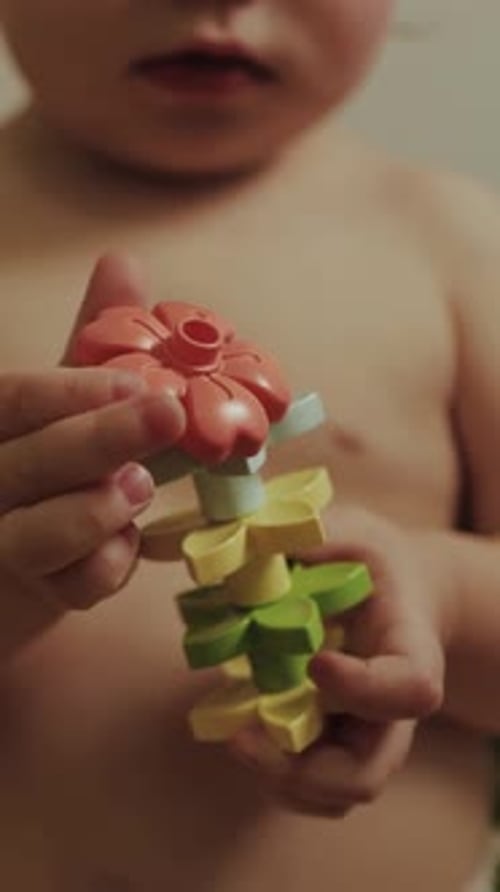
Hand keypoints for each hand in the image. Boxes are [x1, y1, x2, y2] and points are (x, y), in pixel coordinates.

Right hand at [0, 256, 184, 610]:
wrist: (21, 564)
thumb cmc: (47, 469)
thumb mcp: (64, 404)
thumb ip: (90, 344)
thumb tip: (122, 260)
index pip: (13, 401)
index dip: (71, 392)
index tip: (137, 381)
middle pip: (26, 464)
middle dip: (99, 438)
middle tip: (166, 412)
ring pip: (30, 538)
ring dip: (92, 512)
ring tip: (140, 485)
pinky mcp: (30, 596)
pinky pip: (68, 589)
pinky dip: (105, 569)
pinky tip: (129, 545)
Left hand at [231, 505, 447, 816]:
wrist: (391, 596)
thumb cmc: (374, 563)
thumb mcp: (356, 531)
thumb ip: (315, 534)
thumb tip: (246, 546)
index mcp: (411, 651)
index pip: (409, 689)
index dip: (364, 689)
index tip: (316, 662)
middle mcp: (392, 711)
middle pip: (367, 771)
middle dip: (302, 769)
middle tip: (242, 739)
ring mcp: (363, 736)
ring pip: (332, 792)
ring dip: (276, 776)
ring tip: (233, 734)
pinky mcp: (333, 746)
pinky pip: (308, 787)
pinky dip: (270, 773)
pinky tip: (240, 731)